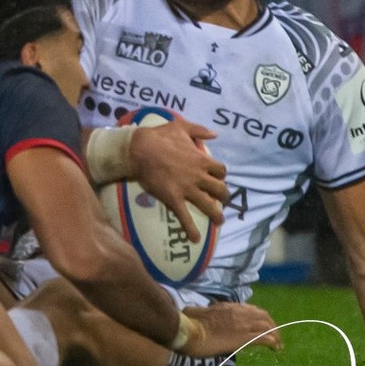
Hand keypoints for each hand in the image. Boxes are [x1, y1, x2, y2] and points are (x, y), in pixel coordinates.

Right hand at [127, 118, 226, 241]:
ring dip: (216, 215)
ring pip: (209, 205)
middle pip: (220, 190)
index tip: (218, 178)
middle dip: (224, 197)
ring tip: (219, 221)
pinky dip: (191, 230)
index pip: (221, 170)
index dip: (221, 175)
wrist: (139, 149)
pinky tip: (195, 239)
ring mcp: (187, 189)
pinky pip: (185, 217)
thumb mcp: (181, 126)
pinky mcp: (174, 199)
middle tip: (223, 201)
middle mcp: (199, 176)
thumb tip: (214, 134)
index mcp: (202, 159)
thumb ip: (199, 130)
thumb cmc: (159, 136)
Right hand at [181, 302, 281, 357]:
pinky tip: (276, 348)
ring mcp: (242, 324)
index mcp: (227, 307)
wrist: (189, 331)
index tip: (261, 326)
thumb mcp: (193, 312)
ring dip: (275, 335)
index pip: (249, 309)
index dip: (258, 317)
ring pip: (267, 326)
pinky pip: (264, 338)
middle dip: (272, 325)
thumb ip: (198, 312)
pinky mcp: (244, 337)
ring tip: (278, 344)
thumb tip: (188, 311)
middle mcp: (238, 312)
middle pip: (263, 315)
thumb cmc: (187, 323)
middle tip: (275, 336)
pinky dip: (273, 342)